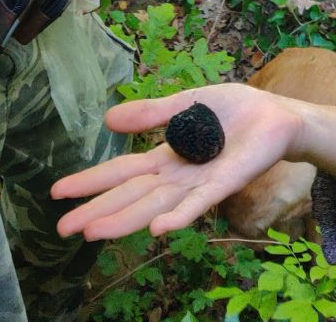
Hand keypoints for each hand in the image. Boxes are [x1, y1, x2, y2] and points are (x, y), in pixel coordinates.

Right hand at [52, 84, 302, 239]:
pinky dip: (179, 217)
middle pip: (131, 196)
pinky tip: (158, 229)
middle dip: (98, 210)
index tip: (57, 192)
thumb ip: (151, 113)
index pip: (122, 172)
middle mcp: (179, 176)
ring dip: (126, 220)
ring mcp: (200, 183)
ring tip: (93, 232)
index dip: (91, 181)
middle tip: (63, 227)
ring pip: (156, 205)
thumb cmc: (235, 111)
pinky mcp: (226, 183)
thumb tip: (108, 119)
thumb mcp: (186, 102)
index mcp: (167, 157)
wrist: (278, 115)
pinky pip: (199, 203)